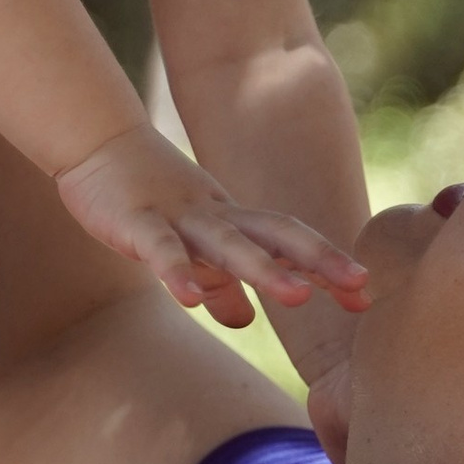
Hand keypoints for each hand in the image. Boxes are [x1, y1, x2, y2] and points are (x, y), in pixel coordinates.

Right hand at [54, 121, 371, 335]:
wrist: (96, 142)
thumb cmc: (148, 196)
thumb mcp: (190, 242)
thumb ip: (218, 283)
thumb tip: (244, 321)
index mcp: (232, 220)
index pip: (289, 240)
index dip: (326, 264)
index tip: (366, 294)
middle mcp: (215, 215)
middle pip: (275, 234)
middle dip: (319, 260)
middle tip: (359, 286)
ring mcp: (177, 216)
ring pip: (226, 243)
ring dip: (263, 269)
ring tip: (299, 297)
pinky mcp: (136, 221)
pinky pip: (160, 249)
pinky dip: (176, 272)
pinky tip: (191, 301)